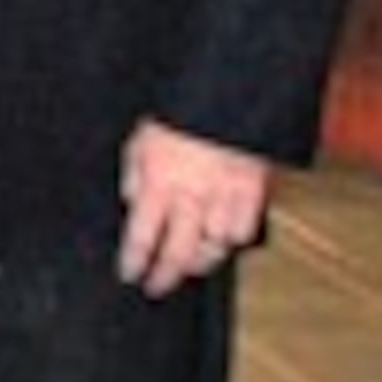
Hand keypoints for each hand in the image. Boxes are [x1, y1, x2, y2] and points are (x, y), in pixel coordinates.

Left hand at [118, 118, 273, 296]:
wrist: (225, 94)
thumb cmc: (179, 112)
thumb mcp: (141, 138)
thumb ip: (134, 173)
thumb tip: (131, 201)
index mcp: (158, 182)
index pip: (141, 236)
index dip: (134, 261)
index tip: (129, 275)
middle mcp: (190, 196)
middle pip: (178, 254)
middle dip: (165, 277)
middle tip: (157, 287)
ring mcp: (224, 197)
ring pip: (214, 249)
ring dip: (200, 259)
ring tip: (191, 262)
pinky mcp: (252, 193)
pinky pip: (243, 231)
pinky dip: (231, 238)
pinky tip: (222, 236)